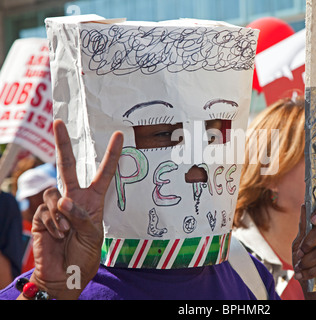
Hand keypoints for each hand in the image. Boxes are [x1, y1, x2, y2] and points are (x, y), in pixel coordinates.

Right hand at [27, 120, 122, 299]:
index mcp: (94, 200)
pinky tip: (56, 236)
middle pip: (68, 166)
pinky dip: (51, 224)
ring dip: (61, 215)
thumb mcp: (93, 235)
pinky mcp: (42, 214)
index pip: (105, 173)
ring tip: (66, 232)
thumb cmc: (84, 255)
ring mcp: (57, 205)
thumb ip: (81, 216)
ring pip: (54, 193)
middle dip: (63, 144)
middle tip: (58, 122)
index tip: (118, 135)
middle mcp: (75, 198)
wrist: (63, 274)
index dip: (112, 154)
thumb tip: (63, 200)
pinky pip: (45, 210)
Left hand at [292, 201, 315, 299]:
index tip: (313, 219)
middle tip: (299, 253)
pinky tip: (304, 274)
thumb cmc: (305, 262)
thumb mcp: (299, 243)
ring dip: (308, 261)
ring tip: (300, 267)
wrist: (313, 285)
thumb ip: (303, 227)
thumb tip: (304, 206)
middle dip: (308, 243)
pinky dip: (312, 270)